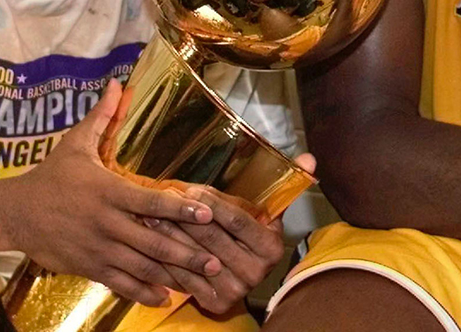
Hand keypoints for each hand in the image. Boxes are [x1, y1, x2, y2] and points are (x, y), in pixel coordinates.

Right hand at [3, 80, 222, 306]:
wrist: (12, 213)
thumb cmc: (50, 176)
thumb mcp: (75, 144)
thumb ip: (102, 117)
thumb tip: (118, 83)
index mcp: (108, 191)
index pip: (151, 201)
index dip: (180, 209)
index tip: (206, 213)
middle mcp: (106, 223)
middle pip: (152, 241)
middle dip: (186, 253)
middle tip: (216, 262)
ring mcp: (97, 248)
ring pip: (140, 266)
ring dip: (172, 275)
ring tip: (201, 281)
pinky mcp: (88, 266)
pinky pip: (119, 282)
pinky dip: (143, 291)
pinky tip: (165, 297)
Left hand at [140, 154, 315, 314]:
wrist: (242, 277)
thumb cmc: (251, 236)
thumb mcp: (268, 213)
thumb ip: (286, 186)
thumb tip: (309, 157)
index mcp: (271, 248)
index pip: (238, 221)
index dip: (213, 204)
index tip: (191, 190)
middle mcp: (256, 272)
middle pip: (213, 238)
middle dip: (185, 217)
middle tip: (162, 200)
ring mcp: (235, 290)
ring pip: (195, 257)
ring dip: (170, 235)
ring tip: (151, 216)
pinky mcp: (215, 303)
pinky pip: (185, 279)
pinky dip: (167, 260)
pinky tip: (153, 244)